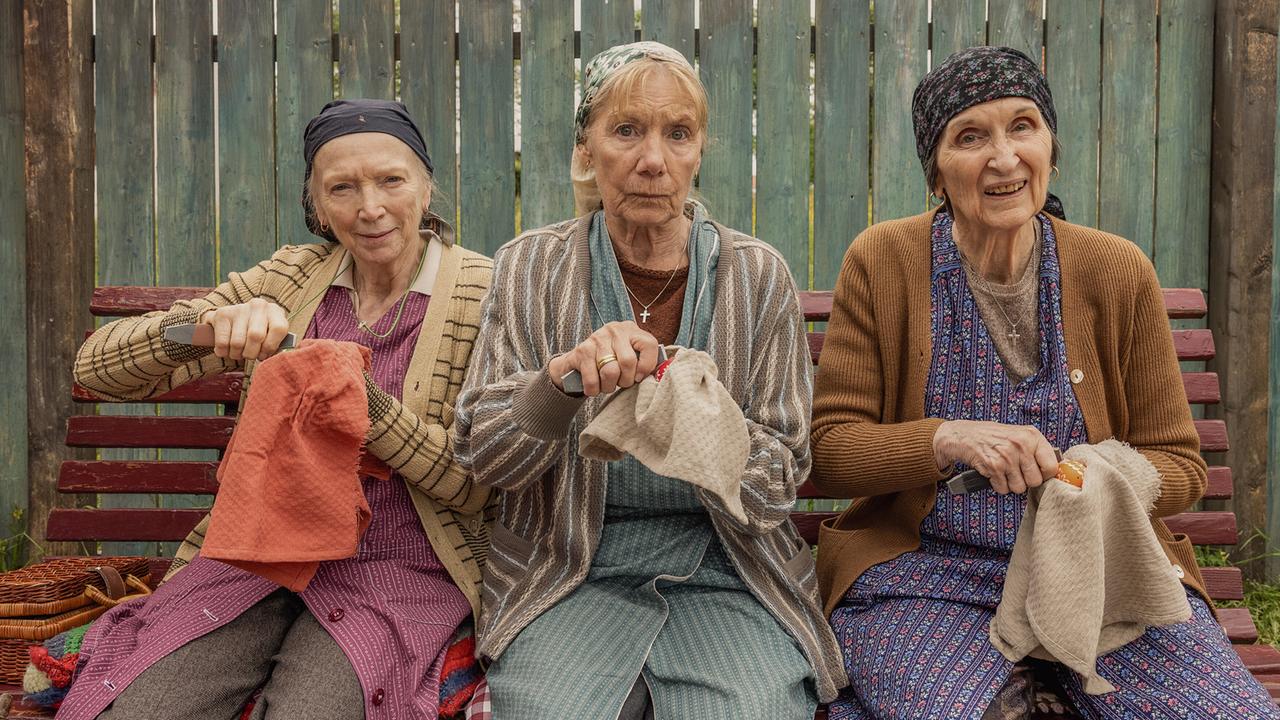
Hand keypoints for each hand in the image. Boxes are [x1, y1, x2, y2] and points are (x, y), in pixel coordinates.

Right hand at [198, 298, 289, 360]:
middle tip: (250, 355)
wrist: (229, 323)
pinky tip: (227, 349)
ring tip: (239, 352)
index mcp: (275, 311)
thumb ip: (277, 346)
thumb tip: (280, 357)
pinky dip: (224, 352)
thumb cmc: (256, 334)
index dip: (271, 347)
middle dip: (252, 353)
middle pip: (256, 336)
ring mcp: (239, 308)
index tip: (264, 354)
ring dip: (237, 354)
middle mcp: (258, 306)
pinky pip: (222, 343)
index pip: (279, 328)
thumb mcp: (270, 337)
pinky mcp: (222, 314)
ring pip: (237, 342)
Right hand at [547, 321, 660, 396]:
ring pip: (610, 372)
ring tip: (607, 385)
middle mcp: (615, 330)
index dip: (647, 366)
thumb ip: (646, 362)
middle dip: (625, 380)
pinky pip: (592, 379)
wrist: (578, 363)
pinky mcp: (581, 350)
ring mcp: (597, 338)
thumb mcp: (630, 357)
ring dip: (609, 386)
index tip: (639, 377)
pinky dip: (594, 389)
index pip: (649, 344)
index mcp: (631, 330)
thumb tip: (662, 373)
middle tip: (621, 383)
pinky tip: (594, 387)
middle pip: (628, 362)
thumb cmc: (611, 363)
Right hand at [933, 420, 1058, 494]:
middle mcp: (1021, 445)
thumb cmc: (993, 436)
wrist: (964, 435)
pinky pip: (1003, 489)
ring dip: (1010, 484)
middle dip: (1025, 481)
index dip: (1044, 474)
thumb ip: (1036, 449)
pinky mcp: (994, 467)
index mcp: (1032, 436)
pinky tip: (993, 472)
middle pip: (1035, 481)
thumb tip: (1054, 470)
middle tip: (1015, 471)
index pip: (1052, 466)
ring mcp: (1007, 456)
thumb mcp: (1019, 435)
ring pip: (1019, 488)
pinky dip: (998, 485)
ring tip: (1003, 471)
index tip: (1037, 473)